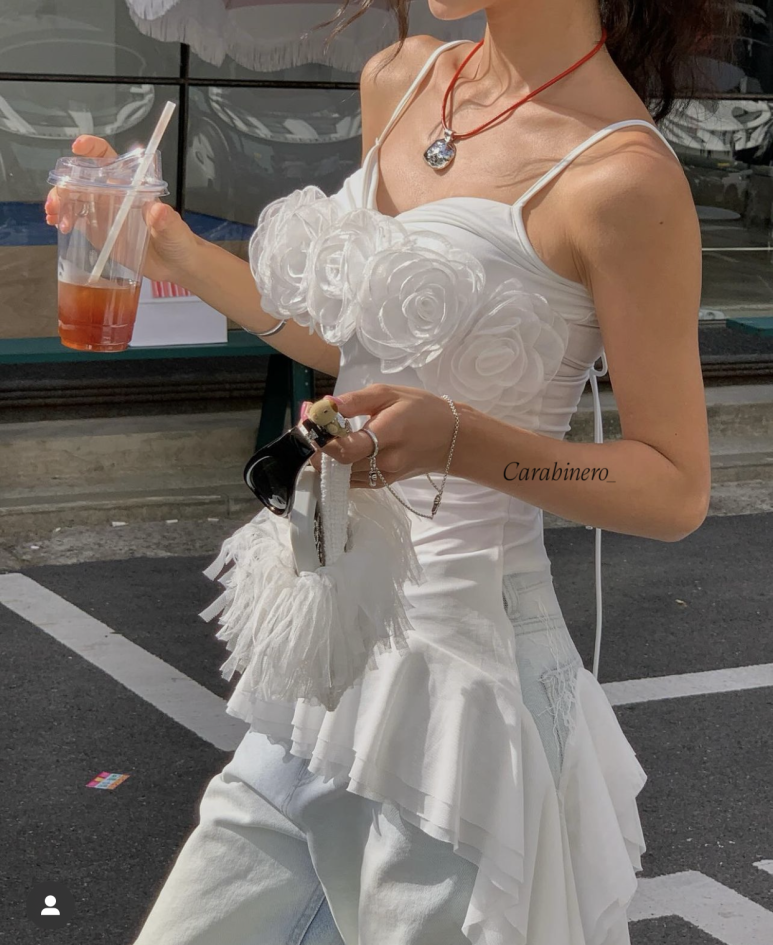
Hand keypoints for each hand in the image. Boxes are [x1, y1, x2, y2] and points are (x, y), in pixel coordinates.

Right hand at [44, 135, 202, 284]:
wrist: (177, 265)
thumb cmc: (179, 241)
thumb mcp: (174, 230)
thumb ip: (166, 221)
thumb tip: (157, 209)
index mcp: (131, 187)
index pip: (110, 159)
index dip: (93, 149)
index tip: (77, 148)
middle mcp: (115, 196)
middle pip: (83, 179)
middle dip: (65, 185)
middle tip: (57, 202)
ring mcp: (105, 213)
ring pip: (76, 199)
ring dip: (60, 203)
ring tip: (54, 216)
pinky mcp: (100, 232)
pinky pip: (78, 220)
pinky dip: (64, 219)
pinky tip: (56, 224)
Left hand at [308, 384, 459, 488]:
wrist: (451, 439)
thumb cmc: (421, 410)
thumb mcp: (390, 393)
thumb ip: (356, 400)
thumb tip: (327, 406)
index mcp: (389, 433)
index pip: (347, 449)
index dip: (323, 442)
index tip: (312, 428)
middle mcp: (386, 461)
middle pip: (340, 465)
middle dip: (320, 450)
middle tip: (313, 433)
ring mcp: (385, 476)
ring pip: (343, 475)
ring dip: (328, 460)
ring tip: (326, 440)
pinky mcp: (384, 484)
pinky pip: (352, 481)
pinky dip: (340, 469)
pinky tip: (339, 453)